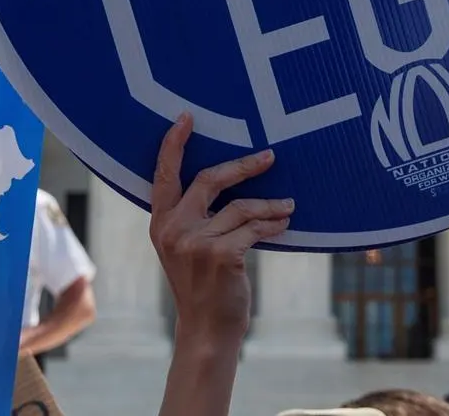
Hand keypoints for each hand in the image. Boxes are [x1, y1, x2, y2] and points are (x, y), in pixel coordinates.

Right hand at [149, 112, 294, 349]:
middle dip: (244, 166)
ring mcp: (196, 242)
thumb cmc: (202, 287)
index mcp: (161, 224)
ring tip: (288, 206)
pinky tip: (284, 225)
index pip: (164, 176)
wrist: (207, 330)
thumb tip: (228, 181)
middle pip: (210, 179)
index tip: (185, 118)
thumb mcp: (185, 249)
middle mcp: (174, 229)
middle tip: (269, 156)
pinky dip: (273, 224)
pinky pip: (254, 228)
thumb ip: (194, 218)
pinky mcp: (221, 254)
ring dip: (270, 205)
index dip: (173, 145)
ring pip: (242, 207)